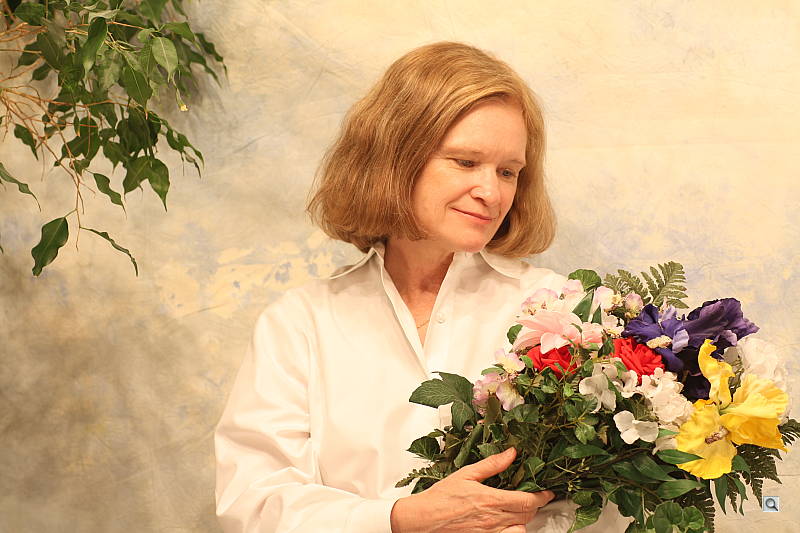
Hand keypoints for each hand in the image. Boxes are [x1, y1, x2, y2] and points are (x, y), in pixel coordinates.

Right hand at [390, 447, 554, 532]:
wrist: (422, 520)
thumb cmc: (439, 498)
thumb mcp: (466, 474)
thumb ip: (492, 465)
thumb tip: (511, 453)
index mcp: (490, 500)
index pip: (527, 501)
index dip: (542, 496)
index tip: (547, 492)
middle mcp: (493, 520)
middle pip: (528, 515)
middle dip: (535, 505)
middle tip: (533, 497)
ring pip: (521, 529)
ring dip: (525, 519)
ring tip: (519, 510)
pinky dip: (513, 530)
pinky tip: (507, 523)